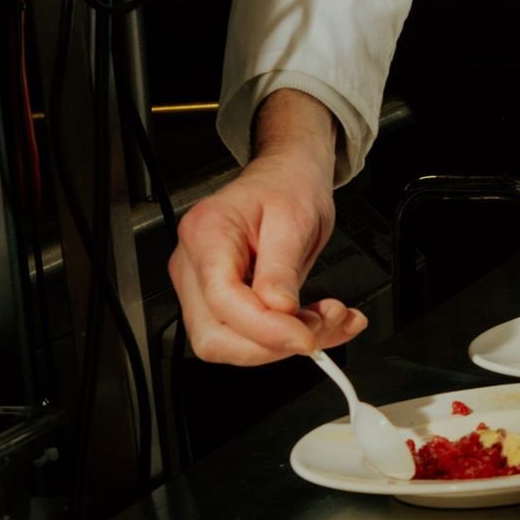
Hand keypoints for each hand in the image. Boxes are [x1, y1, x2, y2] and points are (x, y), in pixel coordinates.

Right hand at [170, 91, 366, 365]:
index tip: (305, 337)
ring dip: (281, 345)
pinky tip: (318, 323)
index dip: (265, 329)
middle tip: (318, 329)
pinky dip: (284, 339)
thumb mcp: (296, 219)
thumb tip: (279, 313)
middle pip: (215, 335)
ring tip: (327, 320)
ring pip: (228, 343)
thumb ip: (282, 269)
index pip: (223, 300)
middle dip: (271, 345)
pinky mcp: (218, 301)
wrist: (288, 175)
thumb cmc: (288, 185)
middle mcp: (192, 263)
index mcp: (207, 232)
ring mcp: (200, 285)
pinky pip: (243, 336)